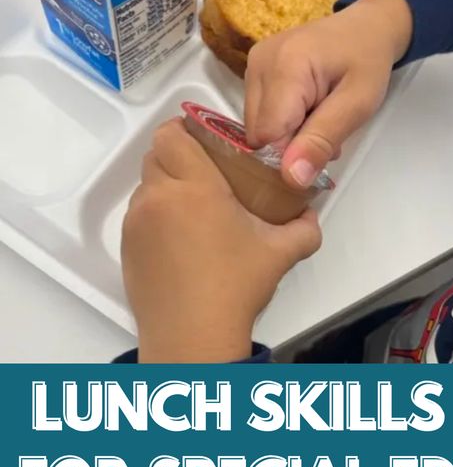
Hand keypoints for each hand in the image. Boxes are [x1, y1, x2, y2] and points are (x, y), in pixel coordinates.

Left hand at [121, 119, 321, 362]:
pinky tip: (180, 239)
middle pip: (155, 154)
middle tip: (206, 174)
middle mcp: (158, 199)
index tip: (206, 141)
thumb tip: (311, 215)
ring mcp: (137, 224)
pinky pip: (138, 214)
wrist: (192, 337)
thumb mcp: (279, 253)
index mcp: (195, 189)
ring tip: (194, 209)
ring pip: (146, 184)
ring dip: (166, 185)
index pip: (172, 134)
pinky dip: (155, 214)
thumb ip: (303, 227)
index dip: (186, 130)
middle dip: (179, 156)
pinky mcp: (128, 247)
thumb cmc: (232, 290)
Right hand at [245, 0, 413, 188]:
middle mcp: (258, 63)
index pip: (268, 136)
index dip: (292, 151)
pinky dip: (280, 122)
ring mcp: (252, 65)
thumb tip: (292, 178)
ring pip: (256, 128)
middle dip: (290, 143)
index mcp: (285, 66)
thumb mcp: (357, 105)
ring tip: (317, 115)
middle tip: (324, 126)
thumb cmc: (367, 62)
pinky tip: (304, 108)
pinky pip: (257, 114)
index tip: (323, 143)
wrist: (365, 28)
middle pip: (258, 134)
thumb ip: (322, 141)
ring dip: (286, 134)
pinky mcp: (252, 70)